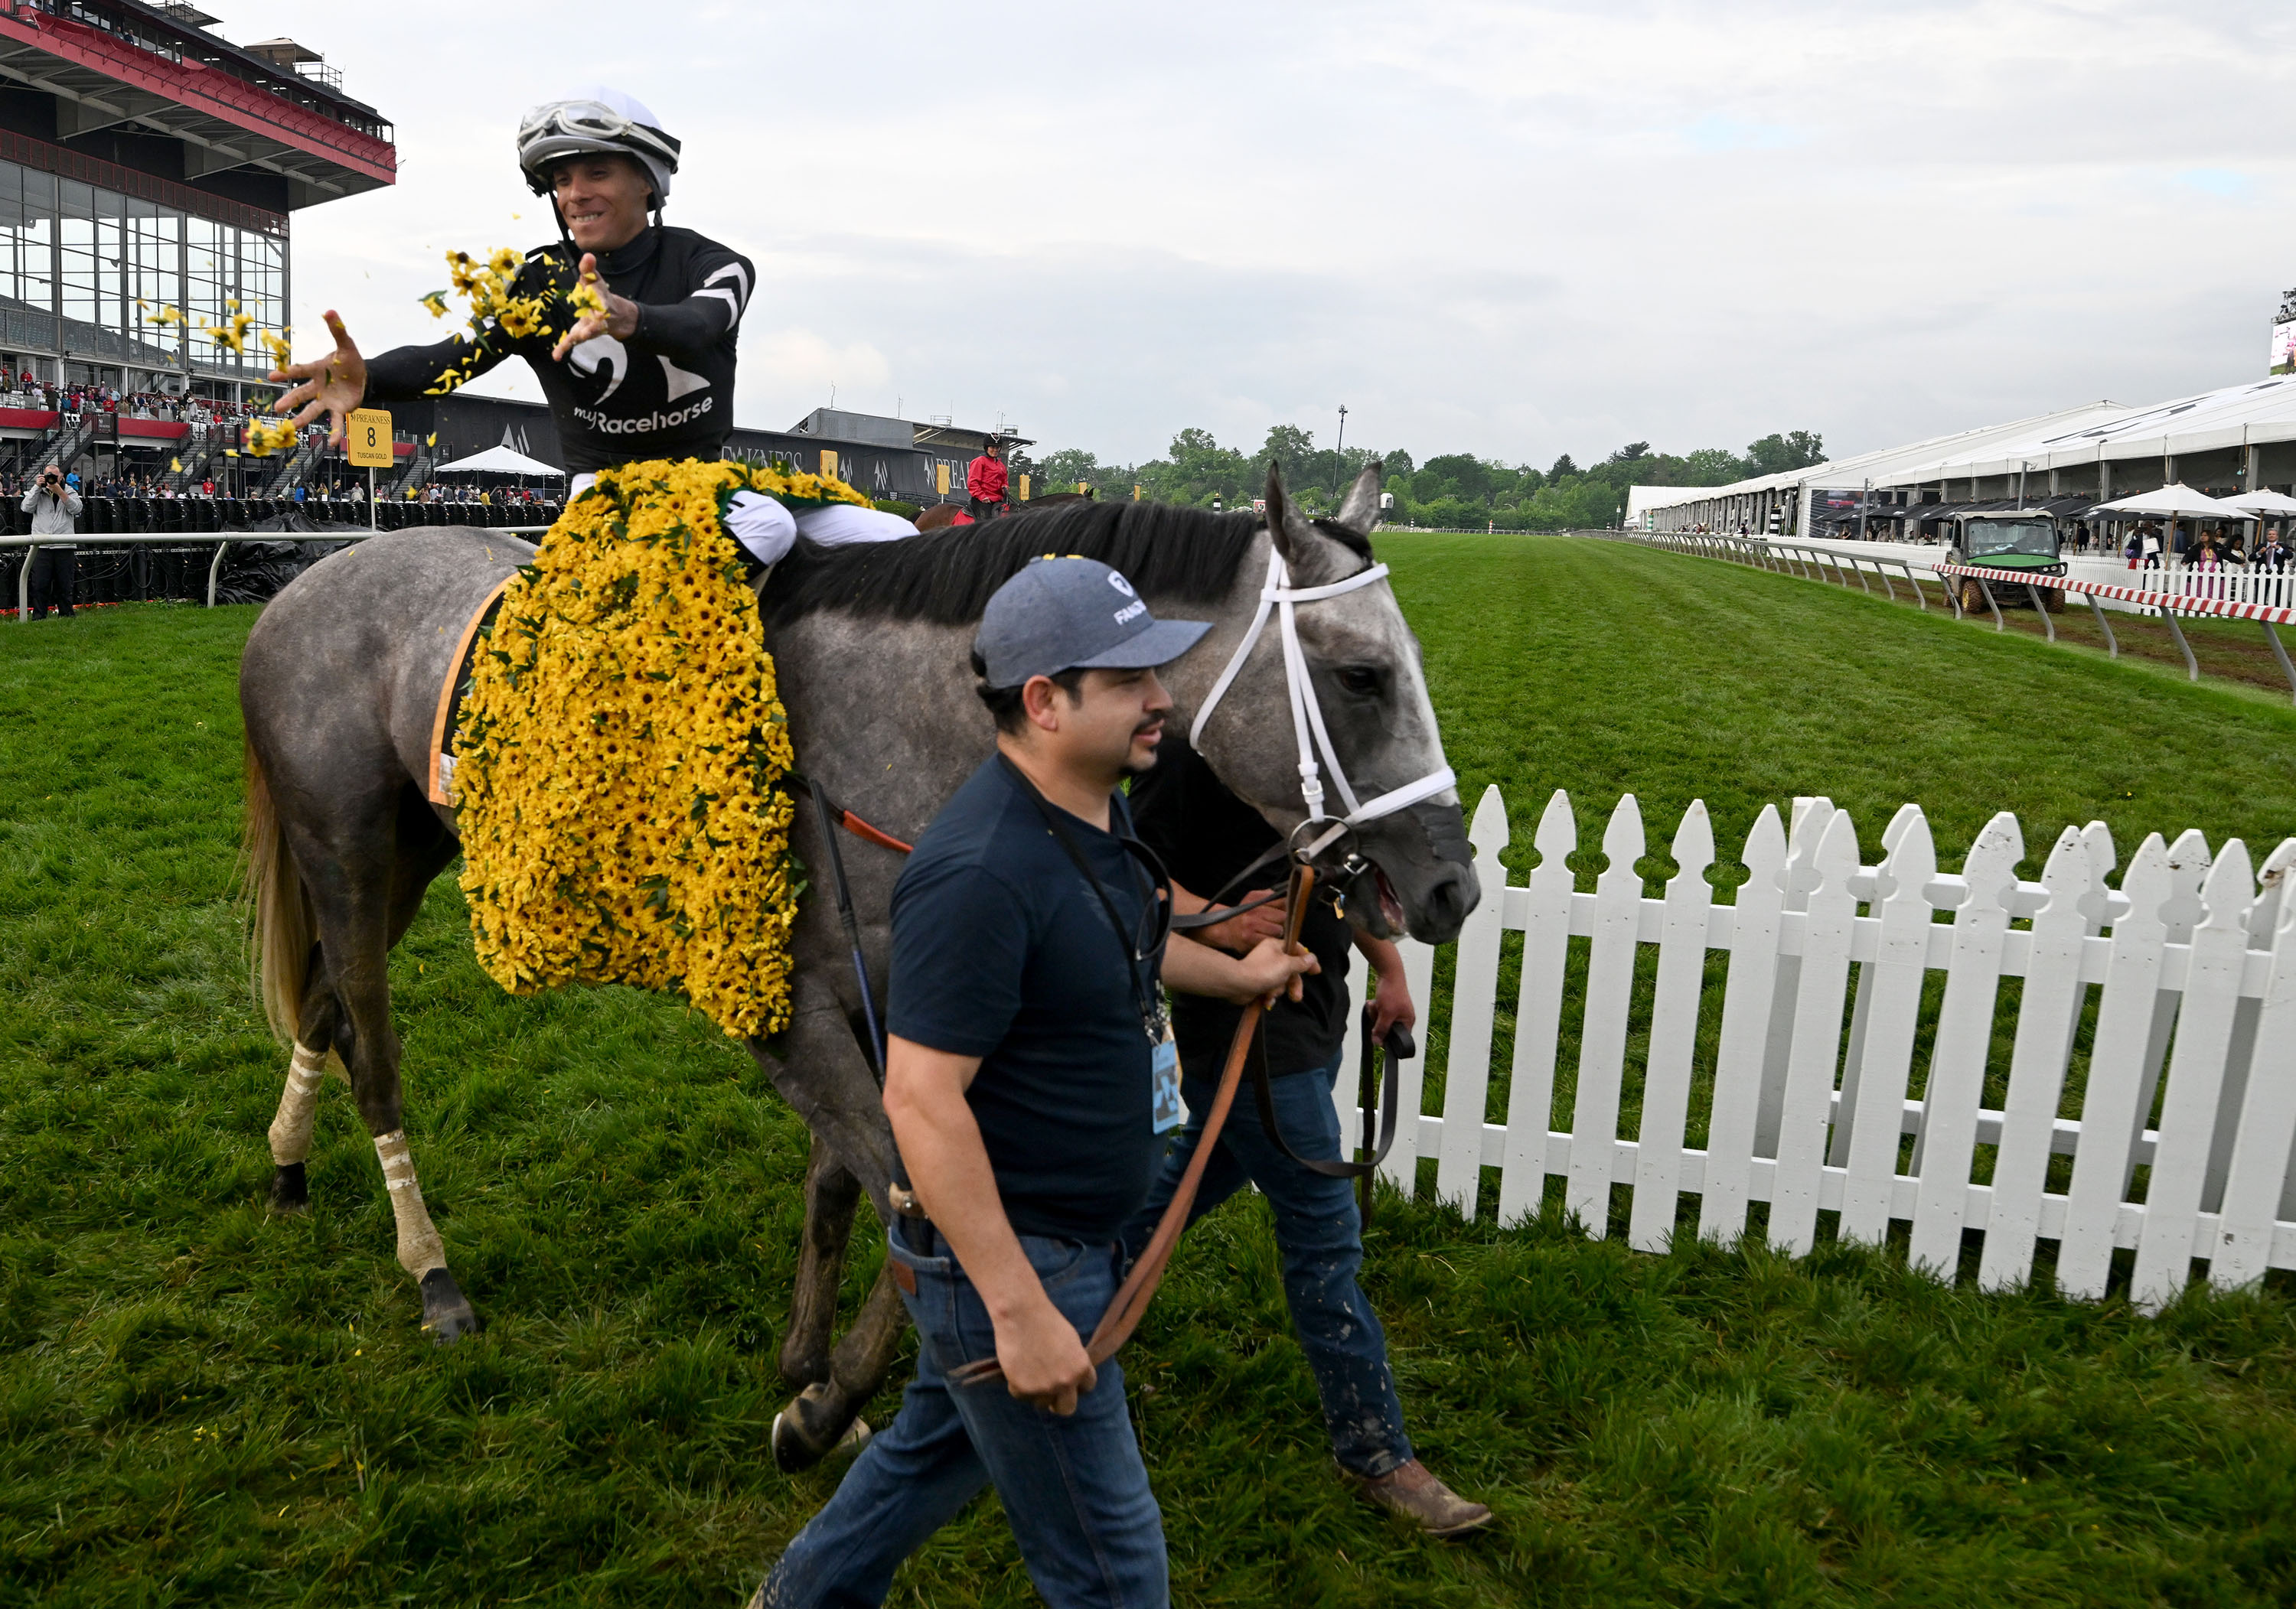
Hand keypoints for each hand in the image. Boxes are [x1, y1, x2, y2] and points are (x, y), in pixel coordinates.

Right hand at [270, 310, 364, 446]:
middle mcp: (317, 387)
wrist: (362, 376)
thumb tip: (330, 310)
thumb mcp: (346, 344)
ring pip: (313, 410)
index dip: (285, 372)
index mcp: (316, 370)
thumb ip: (337, 329)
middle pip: (301, 394)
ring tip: (293, 427)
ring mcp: (327, 400)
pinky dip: (334, 433)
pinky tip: (331, 444)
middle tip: (276, 408)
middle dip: (289, 400)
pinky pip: (335, 422)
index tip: (271, 375)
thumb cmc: (349, 359)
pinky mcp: (339, 410)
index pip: (298, 370)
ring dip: (303, 418)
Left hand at [551, 253, 639, 361]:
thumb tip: (588, 255)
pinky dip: (564, 348)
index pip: (601, 300)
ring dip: (581, 336)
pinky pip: (572, 342)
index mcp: (603, 302)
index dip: (600, 303)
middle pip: (596, 323)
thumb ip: (589, 269)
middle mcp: (599, 318)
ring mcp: (590, 328)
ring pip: (586, 333)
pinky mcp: (581, 333)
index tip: (601, 307)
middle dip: (593, 327)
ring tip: (575, 340)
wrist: (613, 315)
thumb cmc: (599, 295)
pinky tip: (556, 356)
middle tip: (589, 331)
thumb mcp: (594, 281)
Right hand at [992, 1296, 1096, 1413]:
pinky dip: (1017, 1385)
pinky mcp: (1022, 1388)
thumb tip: (1073, 1379)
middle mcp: (1066, 1382)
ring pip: (1041, 1403)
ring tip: (1029, 1372)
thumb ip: (1074, 1363)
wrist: (1021, 1314)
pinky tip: (1017, 1367)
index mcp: (1081, 1368)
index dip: (1077, 1384)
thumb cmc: (1046, 1321)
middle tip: (1051, 1396)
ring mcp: (1044, 1387)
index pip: (1087, 1388)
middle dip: (1059, 1404)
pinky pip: (1021, 1395)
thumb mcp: (1071, 1342)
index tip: (1068, 1382)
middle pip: (1067, 1409)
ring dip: (1036, 1392)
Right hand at [1199, 888, 1285, 952]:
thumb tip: (1289, 899)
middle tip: (1274, 924)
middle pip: (1283, 916)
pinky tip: (1264, 939)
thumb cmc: (1245, 916)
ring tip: (1268, 932)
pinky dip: (1271, 942)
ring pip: (1278, 930)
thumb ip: (1271, 897)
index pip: (1282, 901)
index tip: (1284, 912)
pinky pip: (1270, 940)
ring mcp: (1250, 924)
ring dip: (1276, 933)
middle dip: (1282, 922)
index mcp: (1254, 897)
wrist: (1227, 930)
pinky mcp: (1249, 938)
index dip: (1286, 909)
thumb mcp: (1254, 901)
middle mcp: (1252, 909)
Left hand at [1235, 936, 1318, 1004]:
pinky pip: (1271, 988)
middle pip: (1291, 969)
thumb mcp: (1287, 965)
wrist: (1239, 985)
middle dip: (1293, 984)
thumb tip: (1312, 958)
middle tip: (1296, 996)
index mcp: (1275, 946)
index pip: (1296, 949)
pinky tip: (1267, 999)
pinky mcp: (1258, 981)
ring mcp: (1264, 969)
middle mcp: (1270, 956)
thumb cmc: (1263, 971)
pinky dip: (1270, 994)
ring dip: (1279, 990)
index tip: (1316, 971)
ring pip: (1281, 981)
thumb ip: (1301, 962)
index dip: (1307, 960)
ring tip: (1272, 994)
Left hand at [1369, 966, 1416, 1041]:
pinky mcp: (1388, 1005)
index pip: (1399, 1038)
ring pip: (1380, 1020)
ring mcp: (1395, 1011)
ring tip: (1377, 1004)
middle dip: (1379, 1020)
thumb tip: (1377, 1043)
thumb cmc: (1392, 992)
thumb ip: (1382, 1029)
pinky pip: (1378, 1012)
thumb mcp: (1386, 1014)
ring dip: (1375, 1013)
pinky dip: (1375, 1007)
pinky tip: (1374, 1002)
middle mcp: (1403, 1017)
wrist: (1389, 973)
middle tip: (1380, 1011)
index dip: (1388, 1037)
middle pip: (1387, 1029)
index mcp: (1408, 1021)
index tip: (1379, 1032)